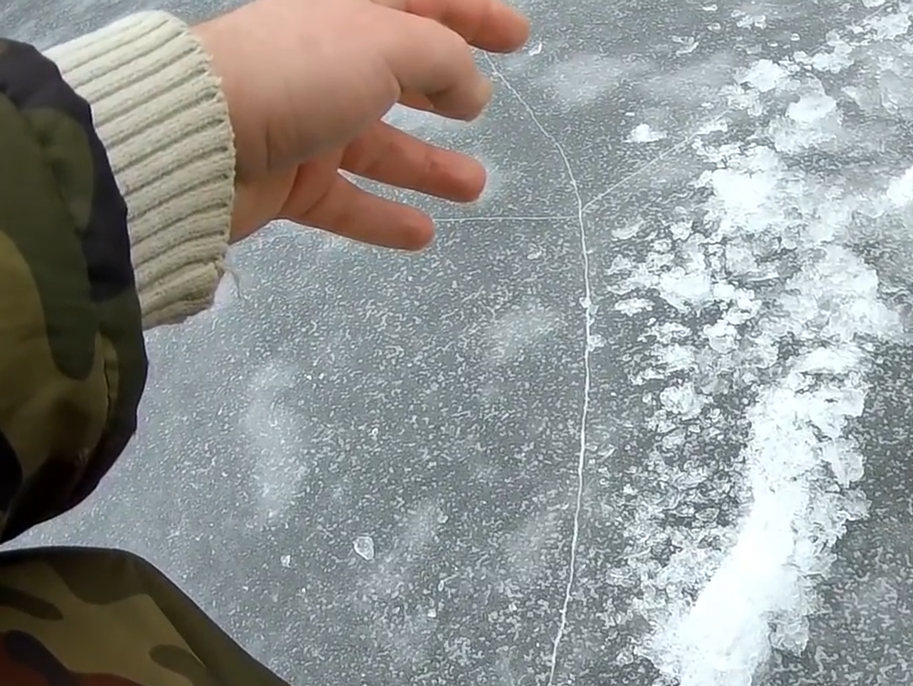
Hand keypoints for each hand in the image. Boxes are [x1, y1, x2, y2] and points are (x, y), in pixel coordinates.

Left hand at [189, 0, 529, 248]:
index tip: (516, 34)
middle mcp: (324, 64)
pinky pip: (346, 200)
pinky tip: (422, 234)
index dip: (471, 13)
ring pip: (379, 144)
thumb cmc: (296, 73)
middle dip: (447, 85)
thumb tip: (472, 90)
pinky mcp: (286, 179)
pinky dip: (383, 218)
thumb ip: (446, 60)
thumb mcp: (389, 45)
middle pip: (398, 72)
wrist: (196, 137)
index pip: (419, 3)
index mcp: (344, 14)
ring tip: (474, 185)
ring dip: (428, 167)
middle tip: (489, 103)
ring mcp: (303, 123)